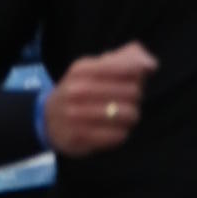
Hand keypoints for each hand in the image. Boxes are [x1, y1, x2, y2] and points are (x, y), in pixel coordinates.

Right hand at [43, 43, 158, 157]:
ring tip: (121, 116)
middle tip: (126, 100)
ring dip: (130, 116)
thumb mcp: (94, 68)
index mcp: (83, 69)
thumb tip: (150, 63)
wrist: (46, 120)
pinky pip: (119, 135)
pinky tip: (114, 129)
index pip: (126, 67)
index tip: (139, 78)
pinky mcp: (80, 137)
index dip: (140, 73)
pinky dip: (121, 133)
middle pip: (133, 92)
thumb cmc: (79, 90)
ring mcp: (76, 114)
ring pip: (129, 114)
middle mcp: (78, 89)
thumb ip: (123, 60)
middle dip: (136, 97)